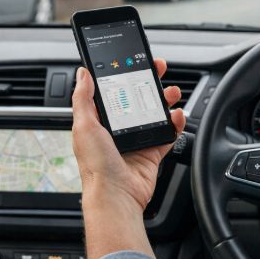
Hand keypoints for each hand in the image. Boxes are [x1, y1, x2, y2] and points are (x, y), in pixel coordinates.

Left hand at [71, 58, 185, 258]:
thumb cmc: (96, 166)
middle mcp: (118, 129)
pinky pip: (168, 133)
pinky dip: (175, 123)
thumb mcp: (84, 126)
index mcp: (100, 122)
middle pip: (137, 98)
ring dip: (165, 99)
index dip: (124, 75)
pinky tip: (176, 116)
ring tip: (171, 92)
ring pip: (155, 112)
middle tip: (158, 70)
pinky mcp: (152, 152)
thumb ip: (83, 98)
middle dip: (149, 82)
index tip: (134, 62)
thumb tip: (82, 74)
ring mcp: (137, 140)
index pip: (113, 91)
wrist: (116, 196)